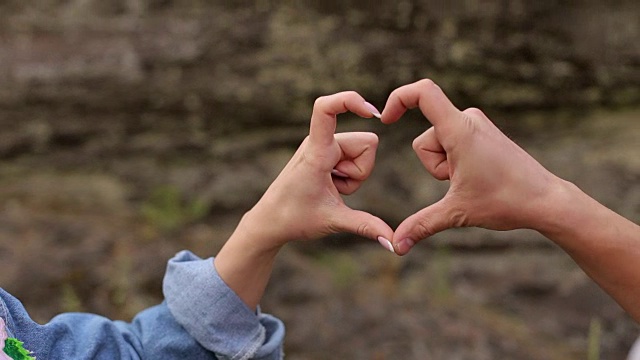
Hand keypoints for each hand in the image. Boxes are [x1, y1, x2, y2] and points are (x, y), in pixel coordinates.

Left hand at [245, 91, 393, 249]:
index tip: (371, 111)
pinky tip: (331, 186)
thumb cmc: (294, 218)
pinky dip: (349, 175)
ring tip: (331, 188)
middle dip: (362, 170)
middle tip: (337, 188)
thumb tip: (393, 242)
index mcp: (317, 152)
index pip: (326, 109)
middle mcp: (320, 143)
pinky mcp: (325, 153)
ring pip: (363, 152)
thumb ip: (366, 226)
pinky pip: (354, 158)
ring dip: (355, 174)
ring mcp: (323, 147)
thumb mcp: (333, 222)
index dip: (349, 100)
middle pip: (368, 143)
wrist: (270, 222)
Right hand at [381, 79, 563, 254]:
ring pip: (437, 143)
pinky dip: (455, 162)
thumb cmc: (506, 201)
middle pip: (424, 137)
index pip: (423, 92)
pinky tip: (477, 175)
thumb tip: (396, 246)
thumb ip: (421, 225)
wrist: (545, 200)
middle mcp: (468, 119)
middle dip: (433, 165)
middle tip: (460, 181)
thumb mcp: (456, 213)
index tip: (385, 119)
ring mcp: (477, 125)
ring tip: (473, 179)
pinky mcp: (483, 133)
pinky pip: (452, 143)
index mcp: (460, 130)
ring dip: (445, 166)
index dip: (398, 99)